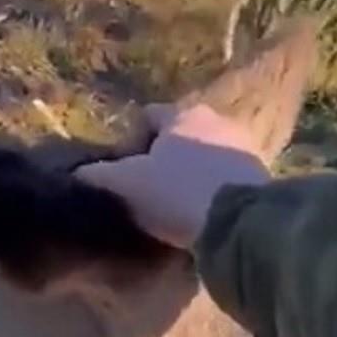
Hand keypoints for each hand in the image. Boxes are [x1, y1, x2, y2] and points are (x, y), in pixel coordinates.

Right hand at [74, 104, 270, 247]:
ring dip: (188, 172)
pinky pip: (224, 176)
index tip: (121, 168)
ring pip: (203, 155)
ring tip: (173, 204)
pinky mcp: (260, 174)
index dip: (129, 139)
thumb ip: (96, 176)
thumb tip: (76, 173)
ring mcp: (243, 146)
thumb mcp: (124, 185)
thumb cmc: (174, 191)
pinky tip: (199, 212)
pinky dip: (210, 188)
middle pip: (178, 135)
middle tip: (145, 187)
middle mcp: (216, 120)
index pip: (148, 115)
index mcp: (181, 115)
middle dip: (161, 157)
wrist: (238, 221)